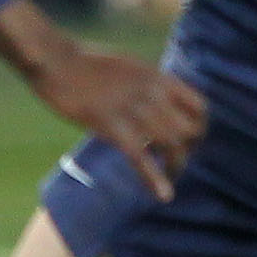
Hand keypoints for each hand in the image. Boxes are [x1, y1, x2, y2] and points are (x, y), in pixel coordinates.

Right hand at [0, 0, 207, 198]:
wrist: (57, 61)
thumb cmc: (87, 65)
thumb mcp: (130, 68)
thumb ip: (149, 85)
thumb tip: (159, 101)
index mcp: (158, 77)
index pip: (199, 105)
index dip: (200, 126)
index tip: (191, 139)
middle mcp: (153, 93)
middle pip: (189, 130)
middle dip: (189, 149)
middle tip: (178, 160)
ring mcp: (133, 110)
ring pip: (171, 145)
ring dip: (176, 166)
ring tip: (172, 178)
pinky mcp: (112, 126)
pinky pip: (141, 158)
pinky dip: (154, 179)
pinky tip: (163, 195)